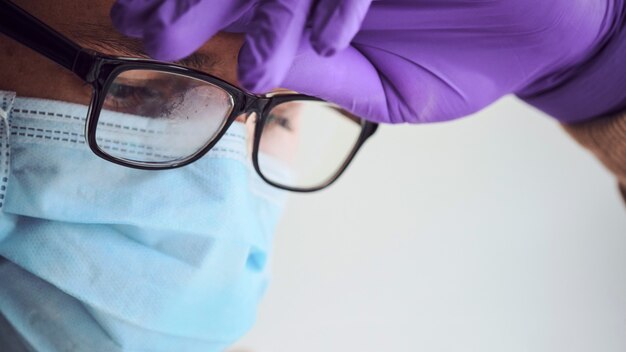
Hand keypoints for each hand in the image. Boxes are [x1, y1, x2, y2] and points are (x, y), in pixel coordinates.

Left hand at [111, 1, 621, 123]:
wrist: (537, 40)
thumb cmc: (458, 64)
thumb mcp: (380, 90)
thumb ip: (320, 77)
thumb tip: (252, 70)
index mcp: (314, 3)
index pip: (240, 0)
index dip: (189, 14)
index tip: (145, 37)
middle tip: (152, 29)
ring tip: (214, 38)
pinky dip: (339, 0)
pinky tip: (329, 38)